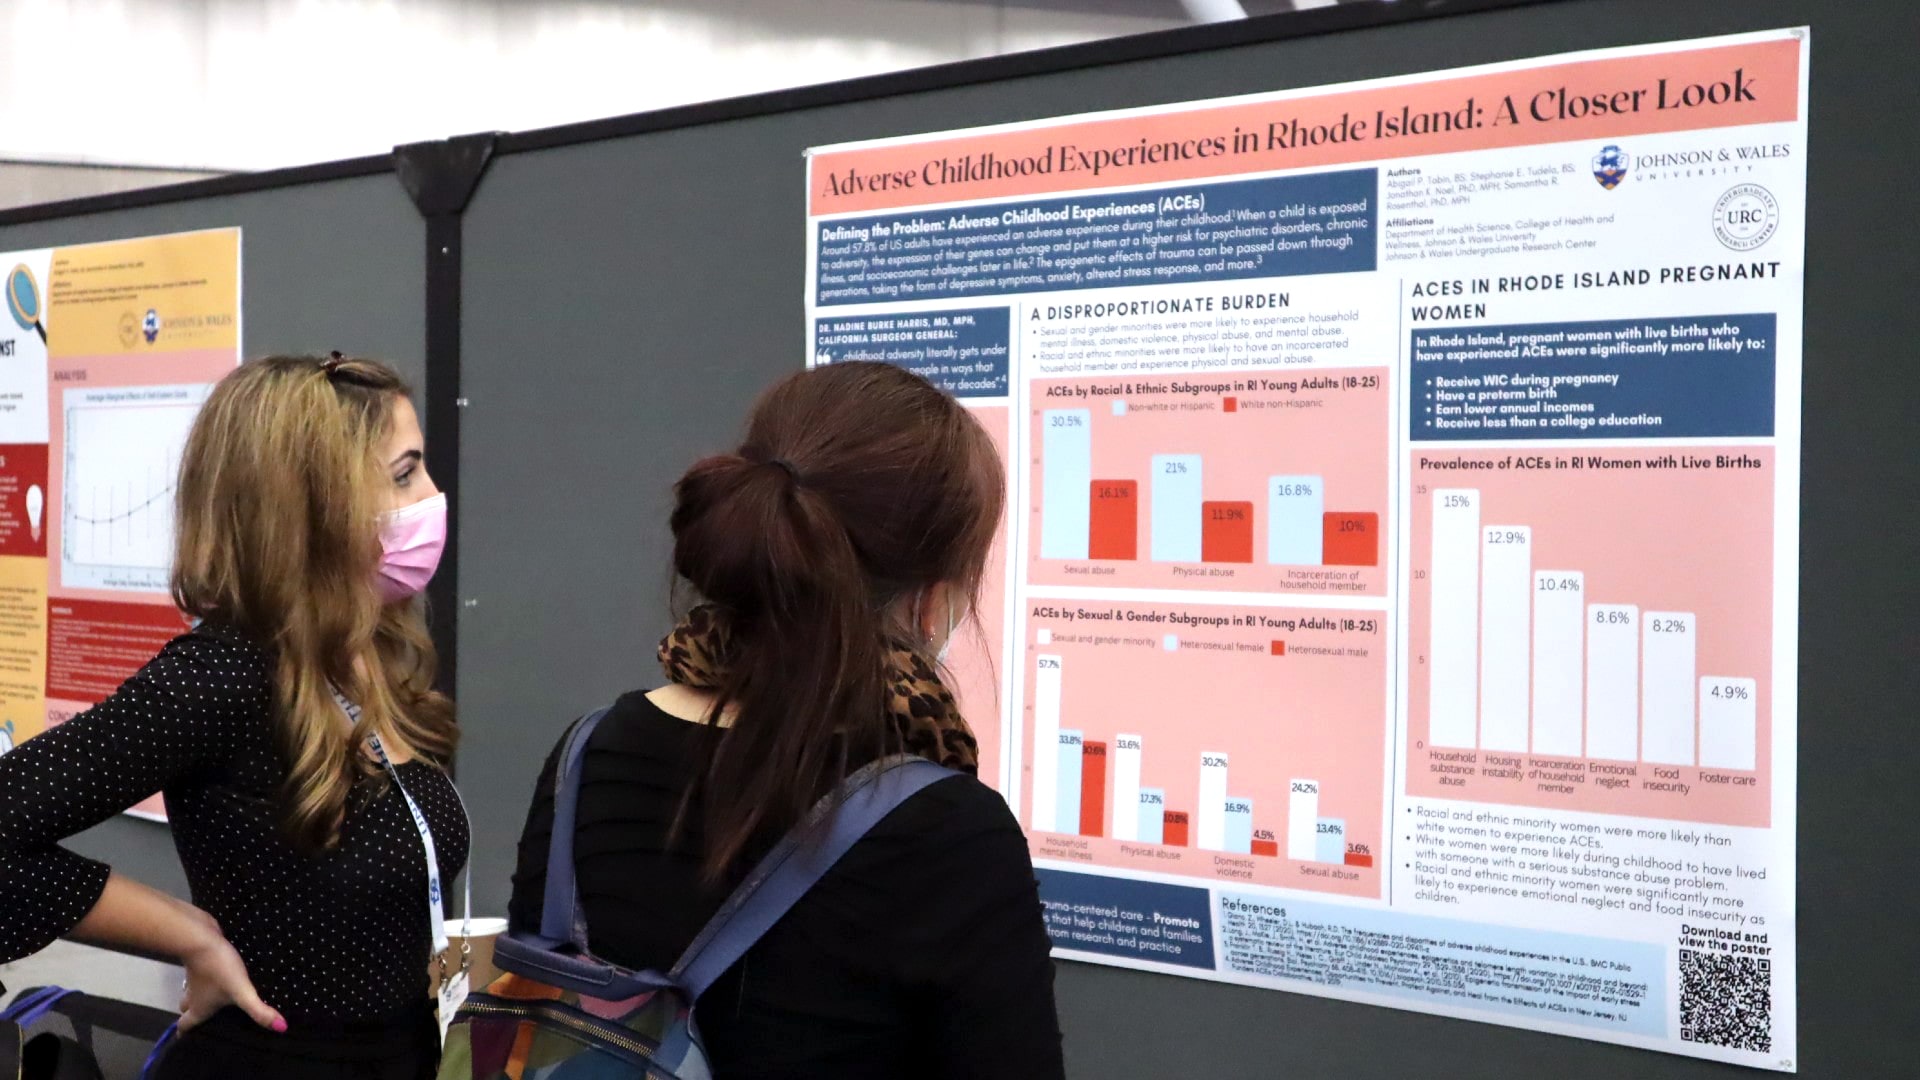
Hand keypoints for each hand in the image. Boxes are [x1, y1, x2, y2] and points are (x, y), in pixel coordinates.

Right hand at [177, 914, 284, 1033]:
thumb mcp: (241, 991)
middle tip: (209, 1020)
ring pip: (193, 991)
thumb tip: (281, 1027)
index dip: (186, 1034)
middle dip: (194, 1015)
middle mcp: (192, 995)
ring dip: (201, 997)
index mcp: (198, 1008)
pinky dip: (209, 979)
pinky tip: (226, 975)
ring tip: (219, 1000)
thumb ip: (259, 1010)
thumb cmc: (218, 969)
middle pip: (188, 1009)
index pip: (185, 1026)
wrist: (200, 937)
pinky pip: (203, 975)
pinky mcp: (201, 961)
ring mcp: (195, 977)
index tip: (190, 1041)